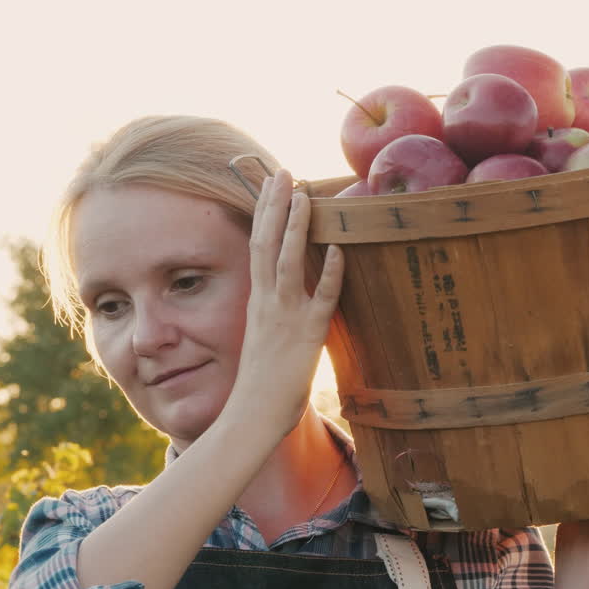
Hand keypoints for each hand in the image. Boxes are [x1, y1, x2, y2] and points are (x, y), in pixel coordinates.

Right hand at [229, 168, 344, 440]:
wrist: (251, 415)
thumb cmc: (261, 384)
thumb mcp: (265, 338)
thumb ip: (275, 315)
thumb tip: (285, 299)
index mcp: (257, 301)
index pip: (257, 246)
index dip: (264, 213)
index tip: (271, 185)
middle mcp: (268, 302)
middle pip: (266, 243)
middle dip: (275, 206)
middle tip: (284, 173)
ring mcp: (286, 317)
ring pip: (288, 262)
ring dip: (297, 228)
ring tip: (306, 196)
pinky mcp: (307, 335)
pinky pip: (321, 299)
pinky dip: (329, 273)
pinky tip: (337, 249)